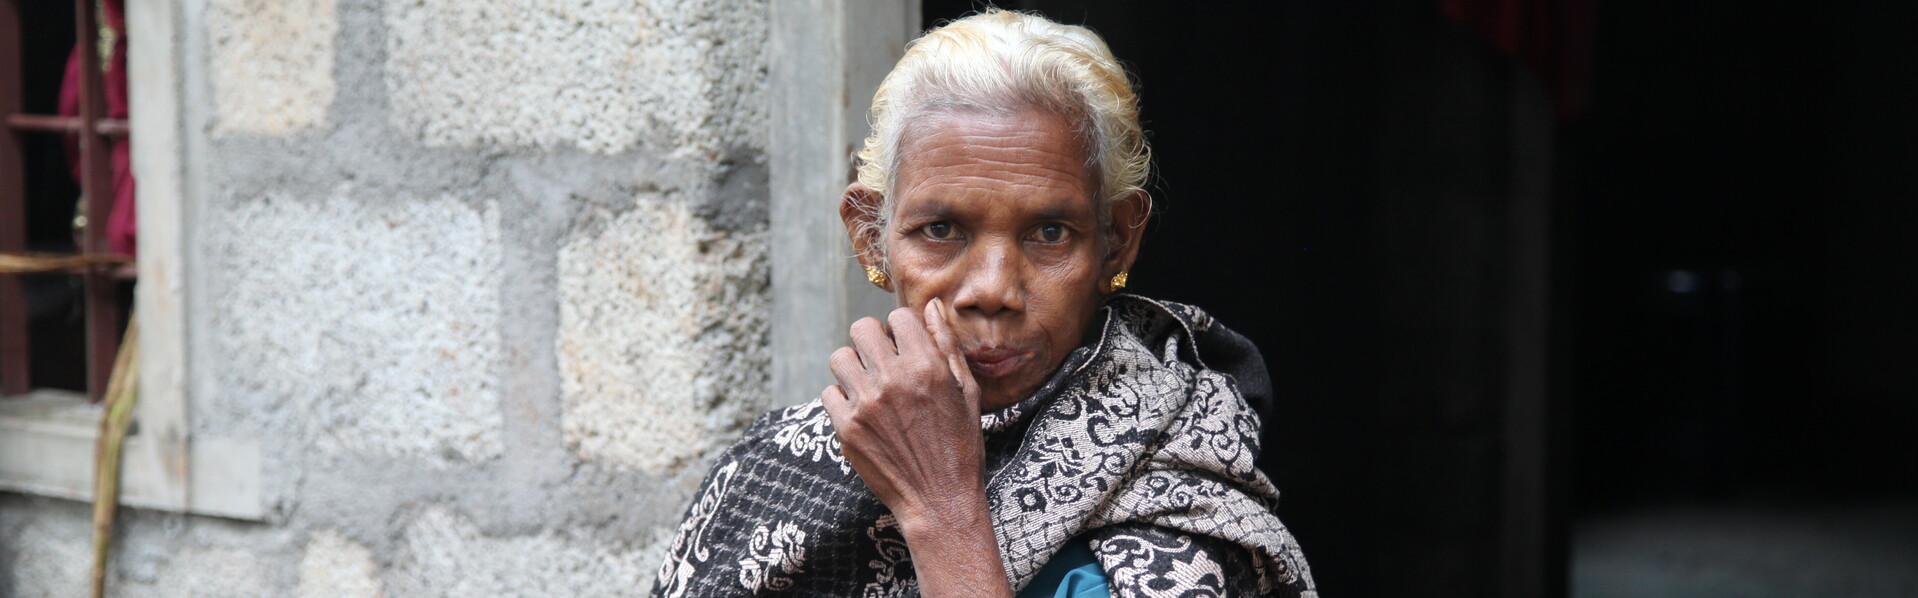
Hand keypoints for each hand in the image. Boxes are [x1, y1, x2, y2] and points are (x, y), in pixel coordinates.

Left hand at [822, 298, 982, 517]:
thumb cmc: (959, 445)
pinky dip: (842, 399)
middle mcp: (893, 380)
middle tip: (882, 361)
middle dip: (872, 340)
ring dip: (853, 367)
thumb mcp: (967, 392)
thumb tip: (932, 306)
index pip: (899, 317)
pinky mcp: (846, 428)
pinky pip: (829, 392)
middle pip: (861, 328)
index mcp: (927, 366)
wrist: (940, 500)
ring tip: (869, 385)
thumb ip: (947, 345)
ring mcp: (866, 404)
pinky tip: (862, 412)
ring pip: (839, 357)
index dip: (902, 330)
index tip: (905, 346)